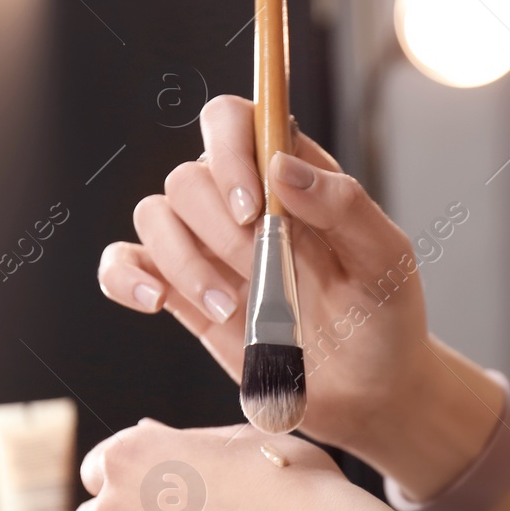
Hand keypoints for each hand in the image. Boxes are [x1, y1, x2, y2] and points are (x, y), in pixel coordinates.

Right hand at [96, 96, 430, 457]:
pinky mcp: (181, 292)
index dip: (228, 150)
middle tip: (262, 271)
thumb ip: (343, 204)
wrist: (369, 390)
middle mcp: (240, 201)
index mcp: (289, 173)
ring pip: (153, 216)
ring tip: (231, 308)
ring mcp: (206, 246)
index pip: (232, 120)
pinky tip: (155, 301)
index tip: (254, 207)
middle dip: (219, 229)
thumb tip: (282, 165)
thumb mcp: (385, 256)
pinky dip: (126, 276)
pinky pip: (124, 262)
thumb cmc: (384, 313)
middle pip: (188, 177)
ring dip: (183, 261)